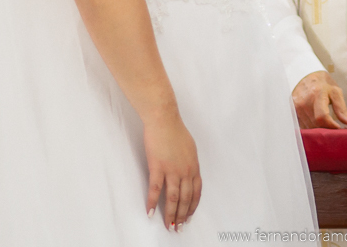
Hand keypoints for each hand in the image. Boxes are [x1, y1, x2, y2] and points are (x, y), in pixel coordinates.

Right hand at [142, 115, 200, 230]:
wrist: (164, 119)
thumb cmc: (175, 130)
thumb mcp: (190, 148)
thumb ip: (190, 163)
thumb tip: (189, 173)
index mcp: (194, 167)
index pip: (196, 192)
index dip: (192, 207)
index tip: (188, 217)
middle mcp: (185, 171)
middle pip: (185, 199)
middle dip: (182, 215)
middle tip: (178, 228)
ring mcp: (172, 170)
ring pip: (172, 198)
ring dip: (170, 214)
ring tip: (168, 225)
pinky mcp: (157, 167)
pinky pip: (155, 189)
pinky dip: (152, 203)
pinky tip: (150, 213)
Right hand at [292, 70, 346, 128]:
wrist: (305, 75)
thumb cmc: (322, 83)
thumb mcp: (335, 91)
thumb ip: (341, 108)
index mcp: (317, 94)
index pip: (322, 117)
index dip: (331, 125)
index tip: (338, 127)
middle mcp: (304, 100)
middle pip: (316, 123)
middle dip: (326, 127)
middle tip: (333, 125)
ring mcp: (296, 105)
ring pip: (309, 126)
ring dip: (318, 128)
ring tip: (325, 122)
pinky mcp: (292, 109)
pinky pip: (302, 124)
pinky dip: (310, 125)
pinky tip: (315, 121)